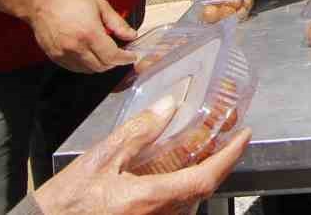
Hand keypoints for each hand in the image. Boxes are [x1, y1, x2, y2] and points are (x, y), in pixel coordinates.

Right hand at [26, 0, 137, 73]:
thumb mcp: (100, 5)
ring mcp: (64, 55)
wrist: (42, 3)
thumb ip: (118, 23)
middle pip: (102, 67)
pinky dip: (87, 66)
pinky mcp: (56, 58)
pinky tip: (91, 55)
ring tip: (106, 54)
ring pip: (89, 70)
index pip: (112, 56)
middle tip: (120, 53)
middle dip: (114, 62)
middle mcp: (77, 48)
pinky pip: (76, 68)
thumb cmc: (72, 1)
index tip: (132, 56)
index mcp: (90, 34)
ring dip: (101, 65)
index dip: (125, 58)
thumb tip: (132, 36)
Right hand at [31, 93, 249, 214]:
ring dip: (202, 176)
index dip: (230, 157)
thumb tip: (169, 105)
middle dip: (219, 163)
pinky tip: (178, 172)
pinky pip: (173, 209)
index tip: (244, 135)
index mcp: (148, 199)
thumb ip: (137, 133)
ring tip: (207, 148)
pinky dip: (183, 188)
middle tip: (227, 136)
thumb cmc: (66, 201)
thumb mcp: (99, 159)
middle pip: (202, 191)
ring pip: (189, 202)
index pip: (204, 179)